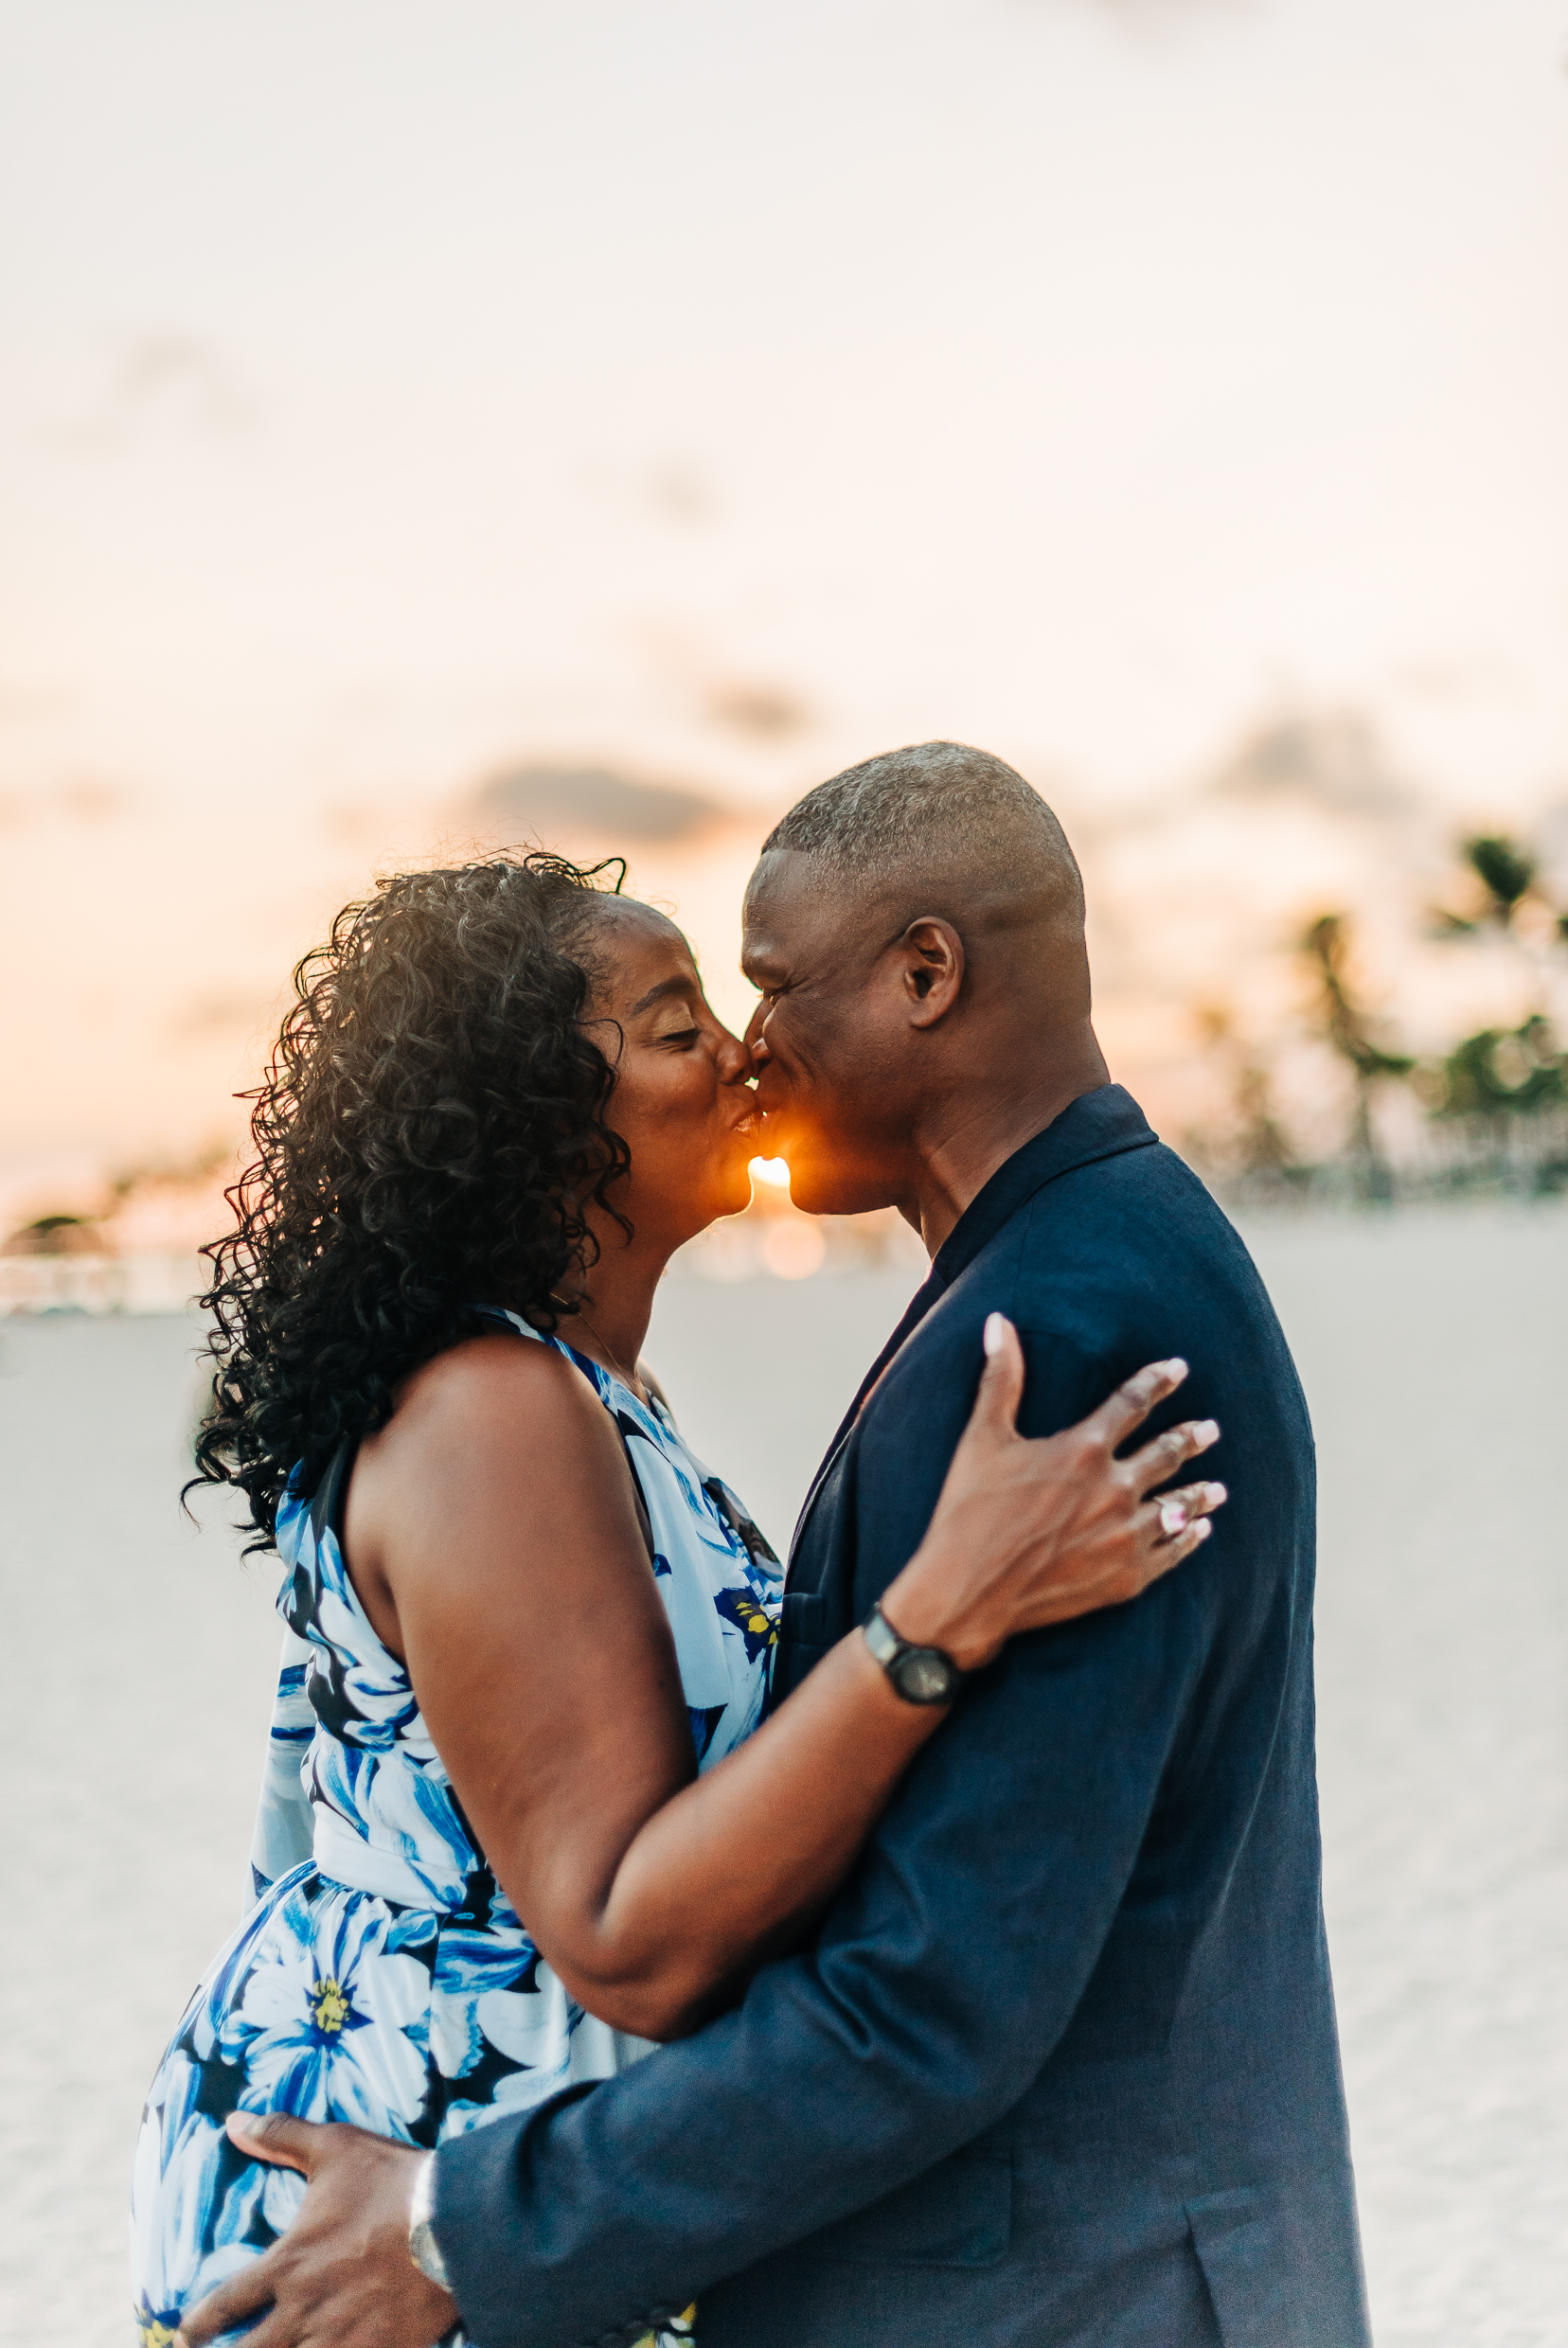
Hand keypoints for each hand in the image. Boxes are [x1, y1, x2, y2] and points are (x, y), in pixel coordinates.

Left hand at [176, 2111, 456, 2347]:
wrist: (457, 2222)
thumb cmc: (392, 2182)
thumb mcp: (335, 2148)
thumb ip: (282, 2136)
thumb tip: (233, 2121)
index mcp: (289, 2265)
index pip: (226, 2305)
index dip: (198, 2324)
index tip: (184, 2333)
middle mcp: (305, 2311)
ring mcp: (341, 2341)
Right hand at [882, 1318, 1224, 1671]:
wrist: (968, 1594)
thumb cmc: (967, 1512)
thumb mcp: (981, 1438)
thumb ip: (1001, 1377)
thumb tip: (997, 1320)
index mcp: (1082, 1449)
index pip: (1133, 1403)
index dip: (1158, 1382)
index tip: (1179, 1369)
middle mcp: (1114, 1489)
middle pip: (1166, 1454)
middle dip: (1191, 1438)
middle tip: (1211, 1430)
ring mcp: (1124, 1536)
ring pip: (1178, 1506)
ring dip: (1199, 1493)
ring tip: (1219, 1488)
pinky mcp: (1125, 1578)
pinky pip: (1171, 1552)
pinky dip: (1188, 1539)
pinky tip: (1198, 1531)